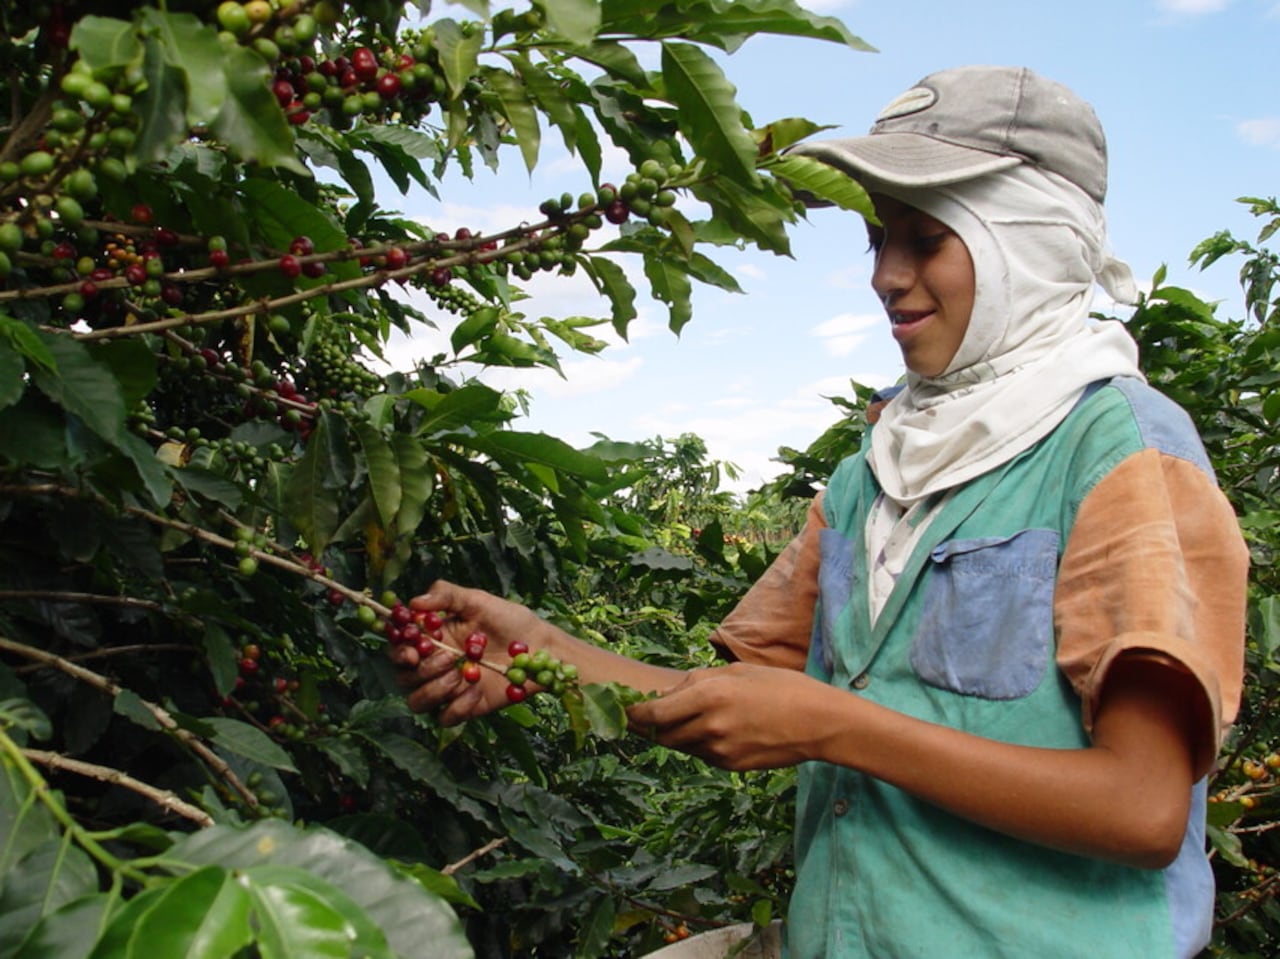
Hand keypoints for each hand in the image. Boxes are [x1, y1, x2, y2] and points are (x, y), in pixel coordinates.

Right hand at [389, 580, 545, 724]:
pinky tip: (477, 691)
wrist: (541, 648)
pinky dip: (457, 707)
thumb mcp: (478, 600)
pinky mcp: (466, 707)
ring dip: (433, 690)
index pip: (400, 647)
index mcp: (433, 638)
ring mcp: (449, 688)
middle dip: (420, 670)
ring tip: (461, 676)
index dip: (397, 651)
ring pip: (417, 701)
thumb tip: (414, 602)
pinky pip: (445, 718)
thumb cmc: (510, 620)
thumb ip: (446, 596)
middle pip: (403, 677)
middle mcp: (435, 664)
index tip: (411, 651)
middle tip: (447, 659)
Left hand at [626, 663, 830, 770]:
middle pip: (662, 733)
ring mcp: (720, 750)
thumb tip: (669, 693)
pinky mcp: (731, 766)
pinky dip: (697, 743)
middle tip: (639, 718)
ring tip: (678, 720)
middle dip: (649, 727)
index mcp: (709, 695)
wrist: (818, 723)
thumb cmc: (781, 688)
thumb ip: (698, 682)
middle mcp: (709, 725)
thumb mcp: (737, 672)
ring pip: (681, 745)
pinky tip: (709, 731)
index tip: (624, 711)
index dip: (634, 715)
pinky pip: (702, 755)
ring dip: (674, 734)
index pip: (655, 713)